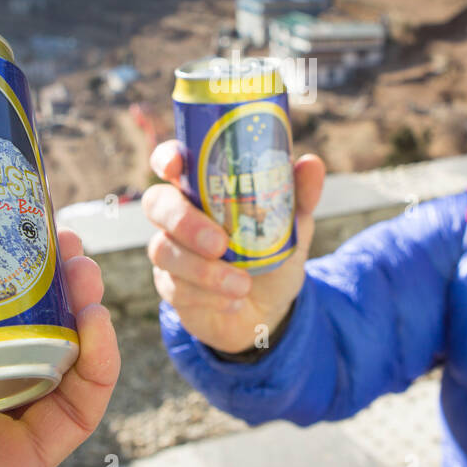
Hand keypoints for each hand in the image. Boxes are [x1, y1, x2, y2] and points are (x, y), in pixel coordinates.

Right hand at [142, 139, 324, 354]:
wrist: (270, 308)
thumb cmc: (273, 253)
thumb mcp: (294, 224)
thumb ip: (300, 193)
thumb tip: (310, 162)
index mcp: (201, 189)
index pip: (170, 163)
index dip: (166, 158)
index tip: (174, 167)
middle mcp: (178, 216)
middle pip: (156, 204)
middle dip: (184, 222)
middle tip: (219, 243)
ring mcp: (170, 252)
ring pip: (163, 251)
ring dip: (203, 271)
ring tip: (242, 285)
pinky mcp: (170, 288)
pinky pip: (175, 290)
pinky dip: (209, 297)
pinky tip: (234, 302)